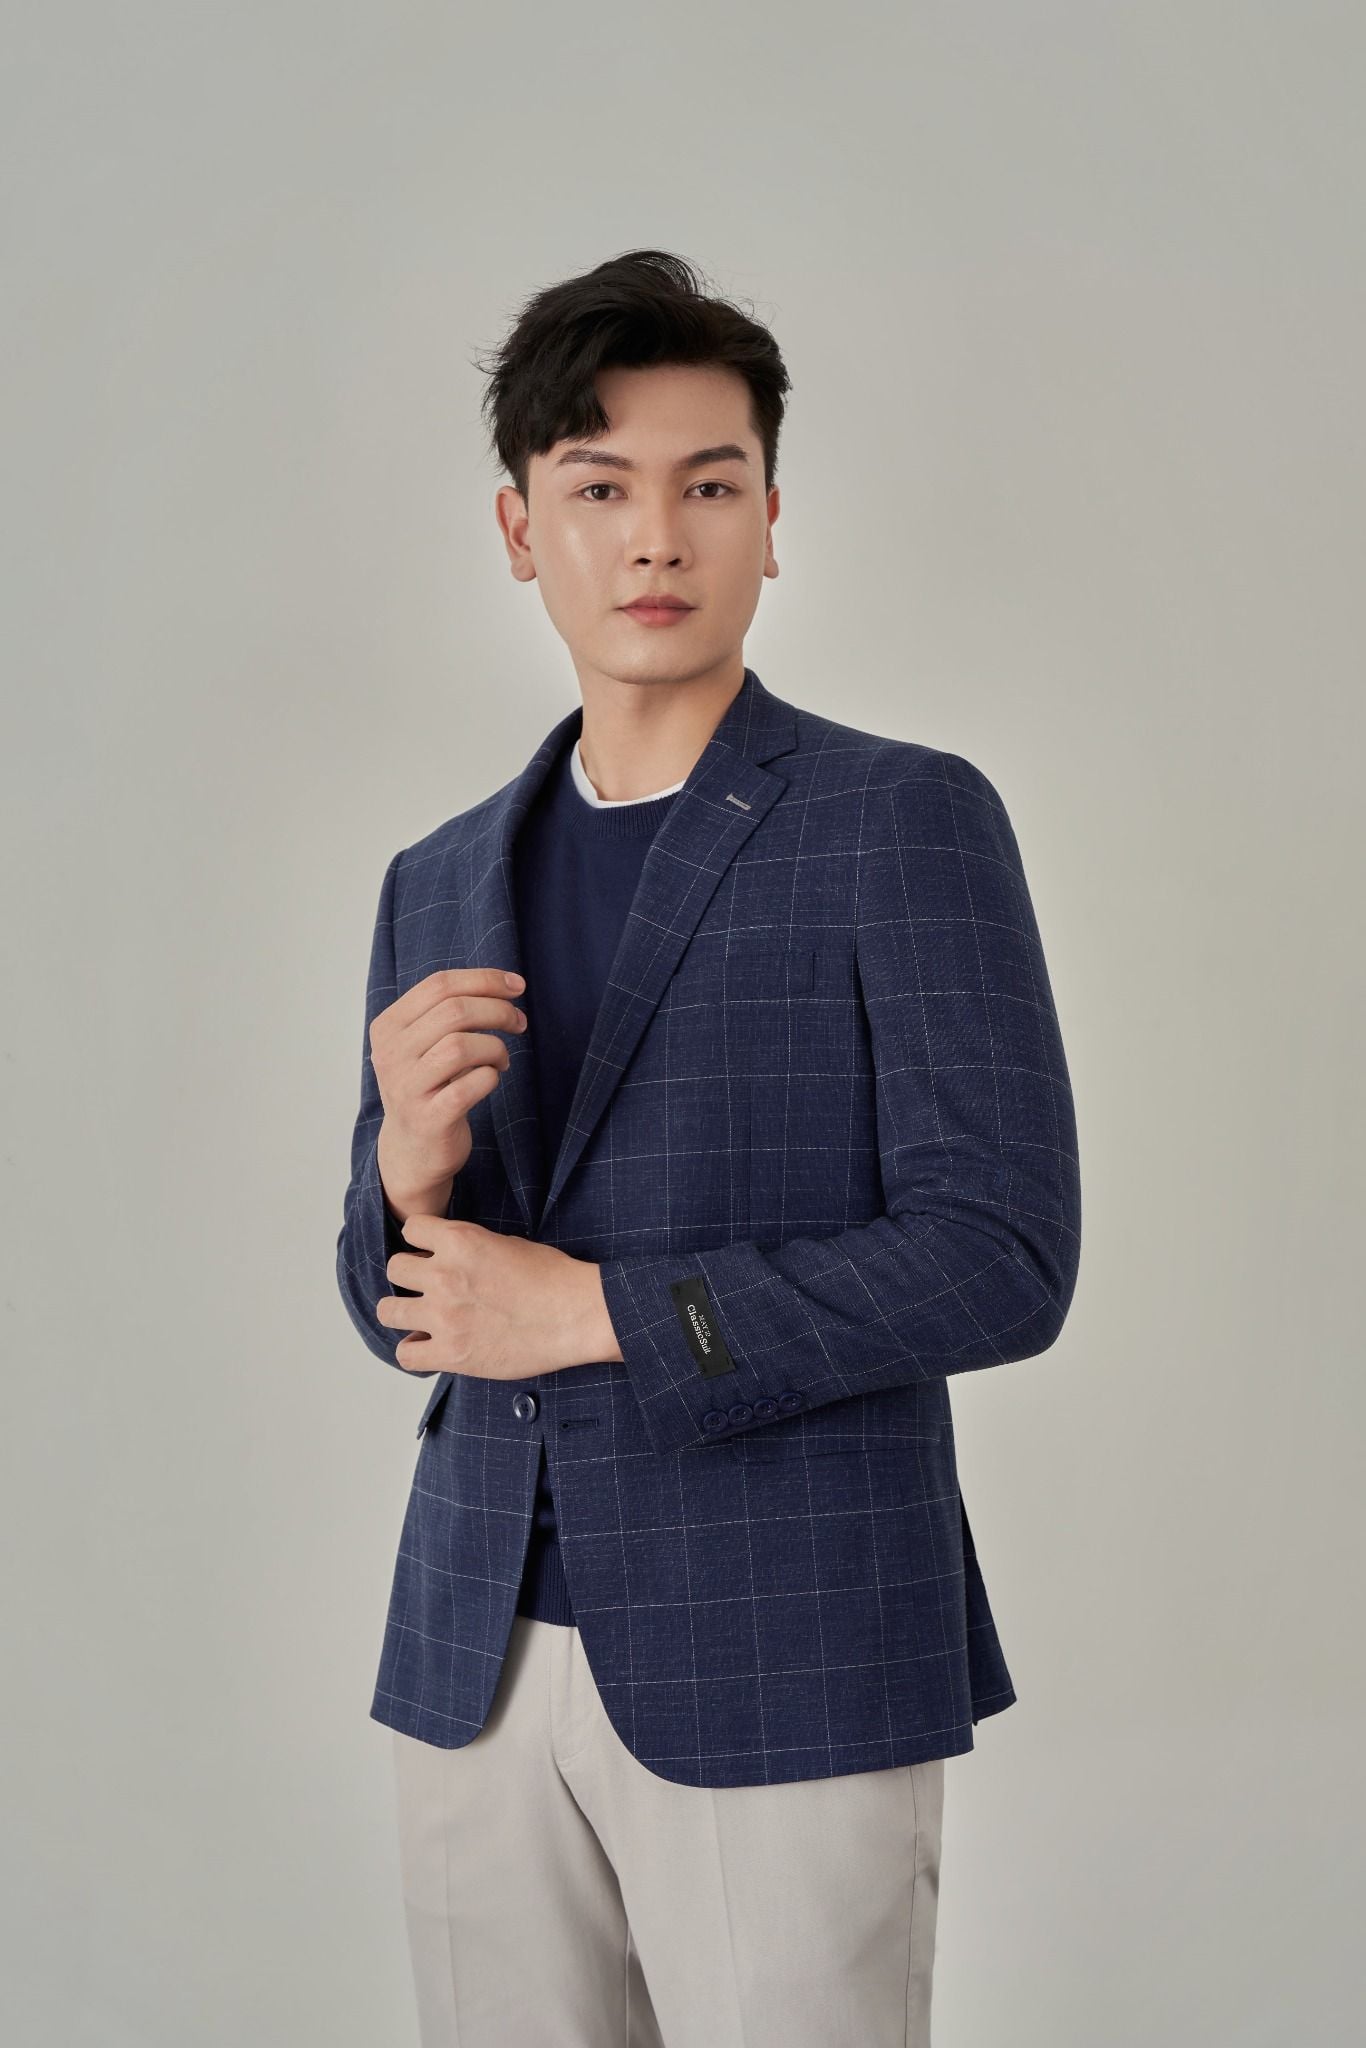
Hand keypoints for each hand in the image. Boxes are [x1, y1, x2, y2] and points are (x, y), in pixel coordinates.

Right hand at [371, 968, 526, 1192]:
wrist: (411, 1150)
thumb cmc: (429, 1087)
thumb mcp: (425, 1043)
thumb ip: (451, 1012)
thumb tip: (507, 985)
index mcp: (388, 1026)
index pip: (439, 985)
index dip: (484, 980)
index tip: (517, 986)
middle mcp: (391, 1055)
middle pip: (454, 1011)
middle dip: (498, 1010)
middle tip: (519, 1023)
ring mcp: (407, 1088)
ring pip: (462, 1046)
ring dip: (496, 1047)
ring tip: (502, 1059)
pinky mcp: (429, 1118)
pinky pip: (472, 1085)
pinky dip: (491, 1077)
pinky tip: (491, 1080)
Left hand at [377, 1213, 617, 1377]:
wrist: (577, 1315)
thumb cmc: (554, 1279)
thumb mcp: (507, 1243)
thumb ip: (470, 1248)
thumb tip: (450, 1257)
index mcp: (461, 1241)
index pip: (411, 1229)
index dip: (420, 1242)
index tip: (429, 1253)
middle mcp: (445, 1276)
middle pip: (395, 1269)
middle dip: (410, 1277)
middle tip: (428, 1288)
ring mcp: (445, 1316)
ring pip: (388, 1311)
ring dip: (402, 1313)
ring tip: (421, 1318)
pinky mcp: (452, 1353)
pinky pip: (406, 1354)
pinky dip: (414, 1351)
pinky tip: (431, 1347)